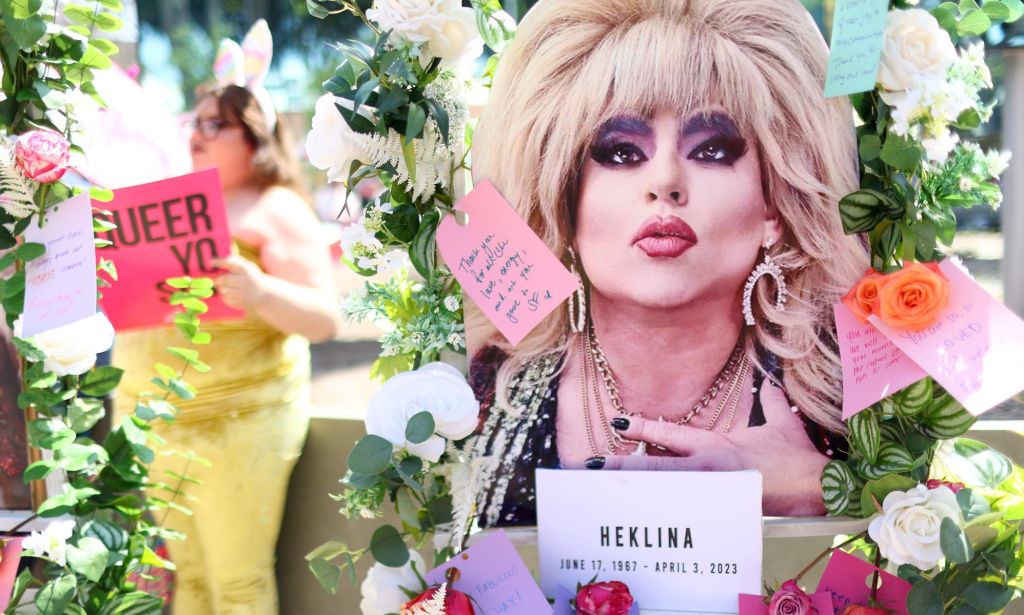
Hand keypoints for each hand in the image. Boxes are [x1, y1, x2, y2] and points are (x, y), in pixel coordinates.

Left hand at [212, 255, 266, 309]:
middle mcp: (244, 281)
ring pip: (223, 290)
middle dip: (218, 280)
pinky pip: (225, 299)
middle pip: (223, 279)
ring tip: (228, 287)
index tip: (210, 262)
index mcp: (246, 270)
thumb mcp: (248, 266)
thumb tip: (225, 254)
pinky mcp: (240, 303)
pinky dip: (225, 296)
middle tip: (217, 280)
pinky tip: (232, 295)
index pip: (229, 264)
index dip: (218, 262)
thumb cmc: (252, 277)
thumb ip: (236, 260)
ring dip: (222, 288)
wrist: (264, 295)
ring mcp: (243, 294)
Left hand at [595, 382, 830, 515]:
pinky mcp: (720, 511)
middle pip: (658, 468)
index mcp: (716, 445)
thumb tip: (768, 381)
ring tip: (606, 492)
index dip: (643, 428)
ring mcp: (712, 492)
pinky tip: (643, 516)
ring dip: (637, 491)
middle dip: (625, 468)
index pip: (671, 434)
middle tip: (595, 467)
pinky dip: (663, 511)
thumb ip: (769, 400)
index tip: (618, 424)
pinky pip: (684, 509)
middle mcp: (708, 468)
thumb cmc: (796, 457)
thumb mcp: (781, 423)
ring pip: (666, 491)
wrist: (815, 489)